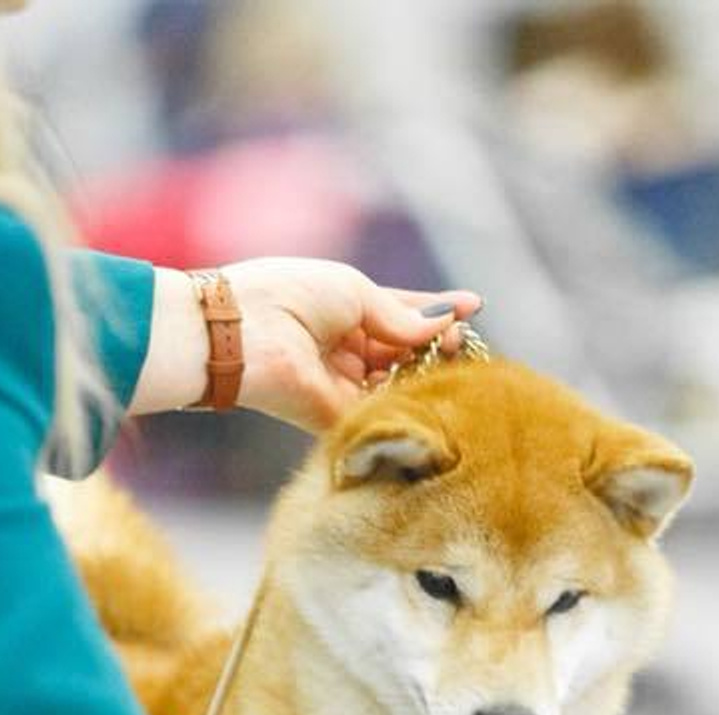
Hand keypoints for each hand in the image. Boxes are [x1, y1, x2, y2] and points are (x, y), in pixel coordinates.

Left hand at [130, 258, 481, 430]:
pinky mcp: (340, 418)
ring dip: (432, 375)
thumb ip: (400, 316)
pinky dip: (413, 403)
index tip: (475, 309)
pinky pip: (385, 413)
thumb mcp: (354, 291)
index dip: (436, 313)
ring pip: (401, 385)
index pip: (400, 315)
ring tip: (464, 361)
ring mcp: (345, 386)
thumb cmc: (289, 296)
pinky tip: (444, 390)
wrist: (243, 332)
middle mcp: (347, 351)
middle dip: (439, 346)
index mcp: (344, 311)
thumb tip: (445, 322)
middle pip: (405, 353)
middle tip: (470, 342)